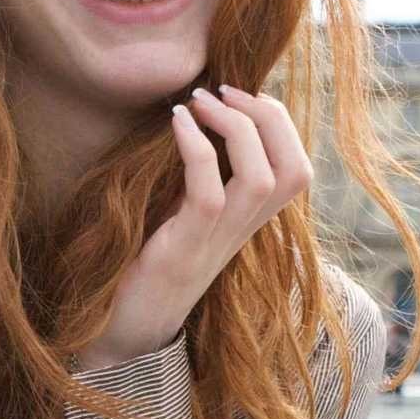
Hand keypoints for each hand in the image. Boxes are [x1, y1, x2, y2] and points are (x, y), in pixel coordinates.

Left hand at [74, 84, 313, 371]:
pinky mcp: (182, 249)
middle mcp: (241, 232)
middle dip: (269, 117)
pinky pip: (208, 192)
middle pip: (295, 170)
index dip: (281, 125)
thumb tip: (198, 123)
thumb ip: (201, 179)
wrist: (121, 328)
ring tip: (202, 100)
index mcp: (247, 223)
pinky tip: (177, 121)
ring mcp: (215, 243)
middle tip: (225, 90)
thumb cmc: (146, 265)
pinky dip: (197, 147)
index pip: (298, 171)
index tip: (241, 97)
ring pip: (262, 178)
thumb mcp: (183, 214)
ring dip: (238, 127)